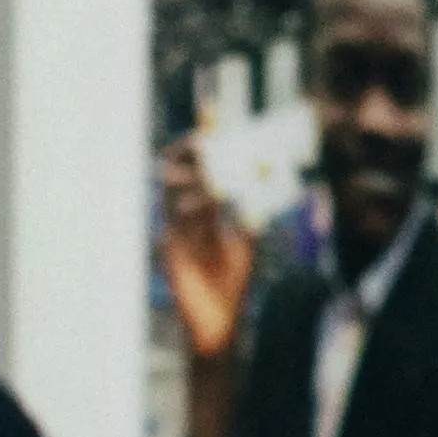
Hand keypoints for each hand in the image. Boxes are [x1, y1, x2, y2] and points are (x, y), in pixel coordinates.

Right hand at [155, 146, 255, 363]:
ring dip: (190, 179)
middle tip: (205, 140)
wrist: (220, 321)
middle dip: (186, 155)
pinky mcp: (170, 254)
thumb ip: (251, 214)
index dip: (197, 145)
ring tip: (212, 170)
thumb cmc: (228, 284)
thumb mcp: (245, 242)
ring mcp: (172, 235)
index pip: (193, 171)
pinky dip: (192, 209)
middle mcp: (180, 220)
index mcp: (196, 214)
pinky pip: (176, 224)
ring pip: (171, 195)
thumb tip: (267, 184)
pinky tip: (210, 200)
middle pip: (173, 175)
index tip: (208, 115)